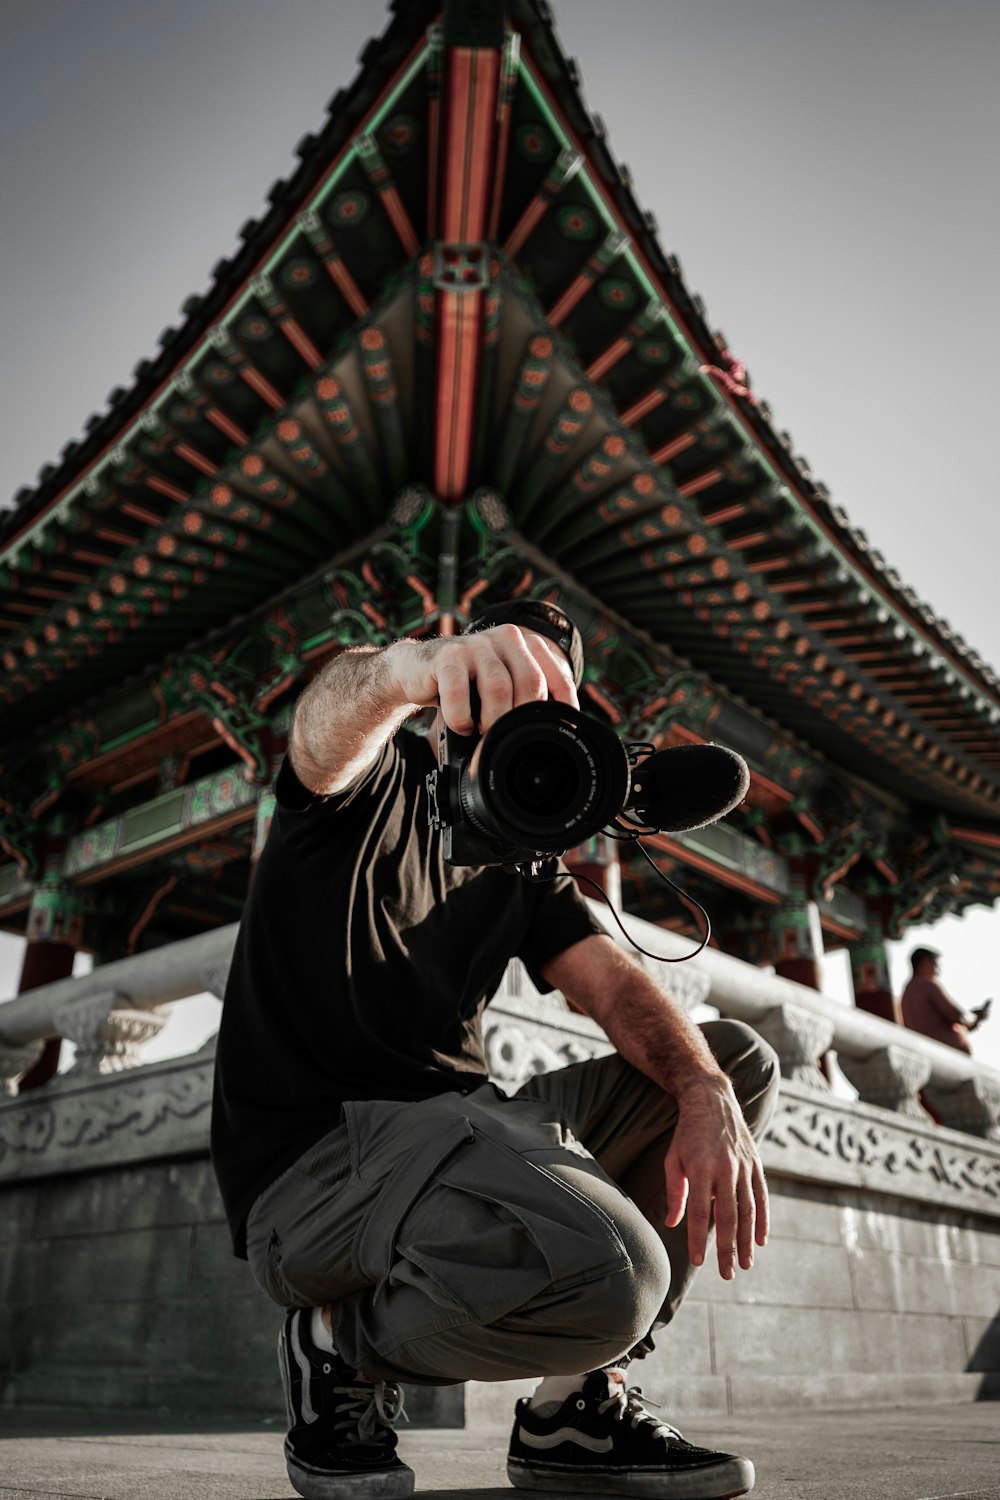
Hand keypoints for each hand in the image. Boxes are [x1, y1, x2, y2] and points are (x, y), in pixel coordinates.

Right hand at [388, 625, 578, 734]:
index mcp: (525, 644)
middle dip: (521, 718)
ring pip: (498, 688)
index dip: (564, 706)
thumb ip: (524, 697)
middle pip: (531, 683)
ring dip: (492, 720)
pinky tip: (462, 725)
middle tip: (507, 736)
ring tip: (482, 731)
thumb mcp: (499, 686)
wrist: (415, 670)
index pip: (556, 675)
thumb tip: (552, 731)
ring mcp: (476, 644)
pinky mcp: (447, 655)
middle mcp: (506, 637)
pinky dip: (461, 718)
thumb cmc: (464, 684)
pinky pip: (460, 694)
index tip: (559, 732)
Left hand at [663, 1076, 768, 1278]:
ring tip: (745, 1264)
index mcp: (700, 1168)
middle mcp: (725, 1169)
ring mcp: (743, 1166)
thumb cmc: (687, 1134)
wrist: (712, 1100)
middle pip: (727, 1217)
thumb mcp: (673, 1159)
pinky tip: (760, 1240)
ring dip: (747, 1241)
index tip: (698, 1262)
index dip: (697, 1239)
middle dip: (727, 1248)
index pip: (698, 1212)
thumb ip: (675, 1192)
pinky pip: (762, 1197)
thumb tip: (673, 1225)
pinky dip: (763, 1220)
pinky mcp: (756, 1164)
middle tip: (727, 1274)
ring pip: (748, 1211)